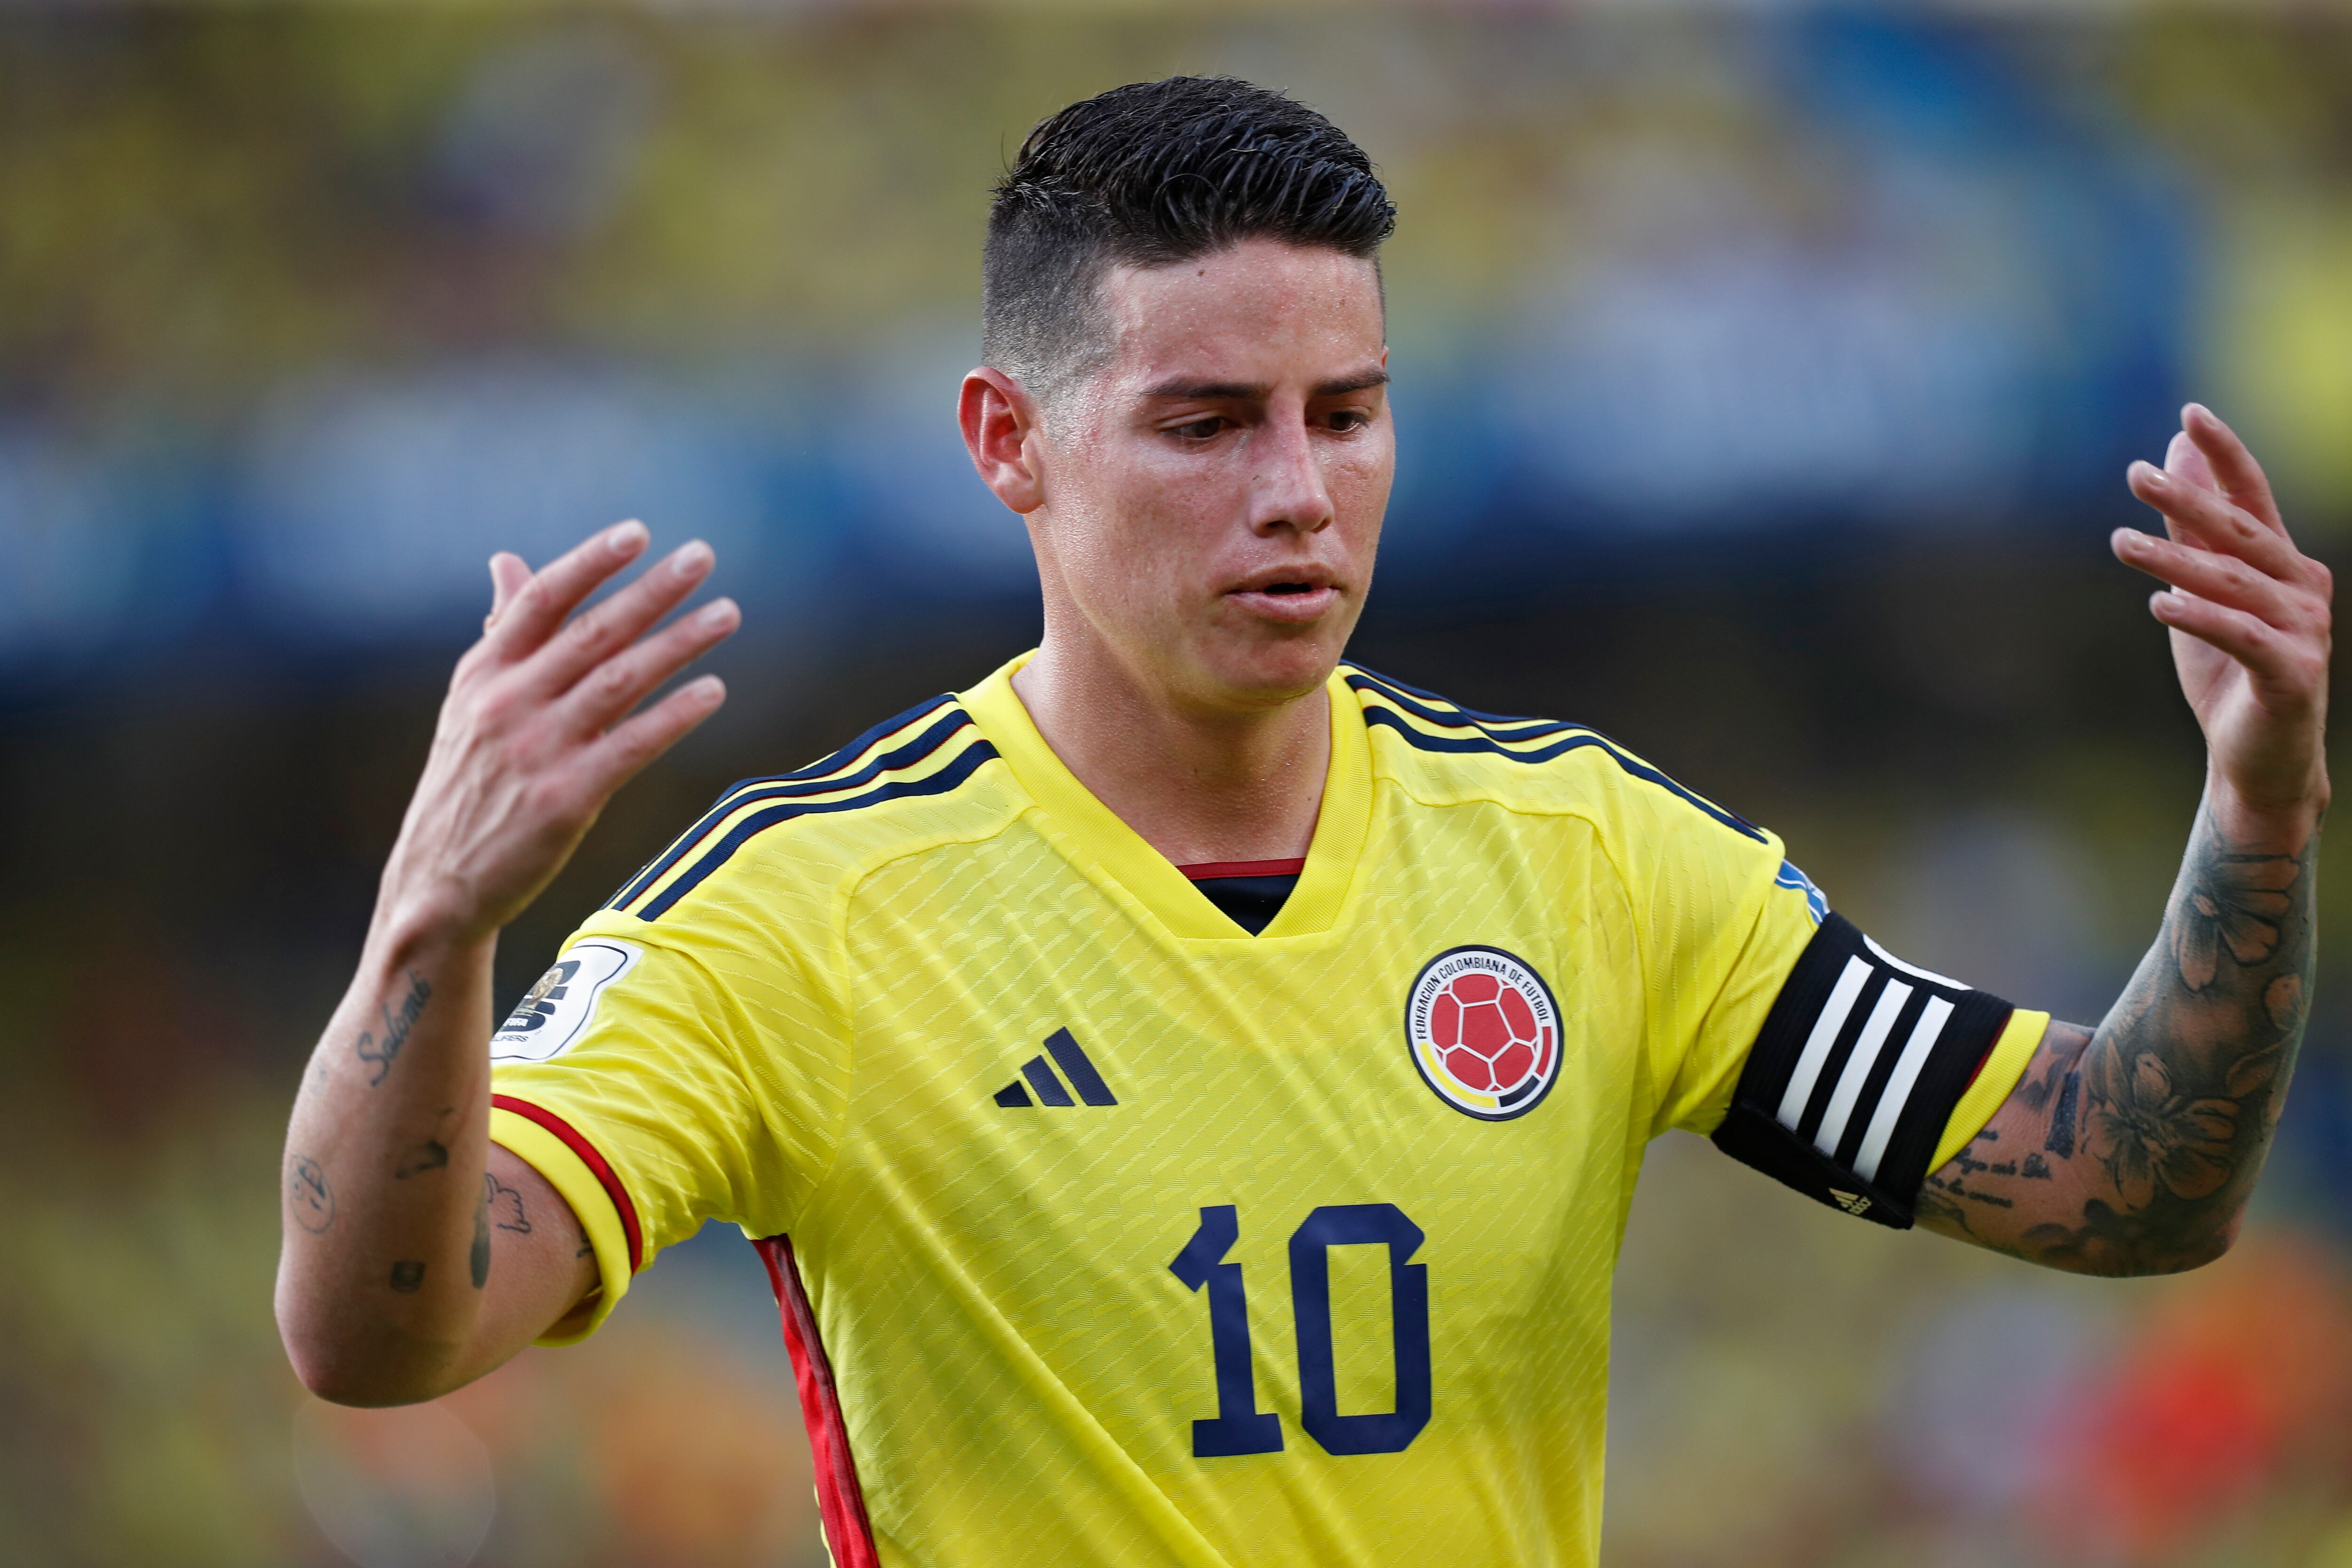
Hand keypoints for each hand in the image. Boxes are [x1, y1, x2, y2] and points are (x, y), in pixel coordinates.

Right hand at [376, 521, 739, 945]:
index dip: (589, 561)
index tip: (637, 532)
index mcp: (484, 673)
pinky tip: (715, 690)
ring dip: (680, 642)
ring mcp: (537, 750)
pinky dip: (675, 715)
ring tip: (728, 613)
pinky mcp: (566, 798)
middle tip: (703, 555)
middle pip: (592, 631)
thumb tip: (506, 561)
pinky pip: (631, 745)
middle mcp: (508, 703)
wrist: (440, 882)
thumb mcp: (469, 702)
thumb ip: (502, 634)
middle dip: (652, 590)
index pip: (541, 600)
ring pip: (620, 680)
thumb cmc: (467, 783)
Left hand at [2114, 404, 2330, 843]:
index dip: (2224, 455)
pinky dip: (2200, 618)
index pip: (2253, 496)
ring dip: (2175, 560)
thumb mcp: (2198, 591)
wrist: (2253, 756)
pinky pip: (2241, 637)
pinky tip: (2159, 604)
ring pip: (2233, 584)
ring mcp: (2304, 630)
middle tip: (2135, 473)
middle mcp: (2301, 587)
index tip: (2190, 415)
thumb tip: (2173, 457)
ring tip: (2120, 543)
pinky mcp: (2292, 673)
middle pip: (2240, 533)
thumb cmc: (2225, 670)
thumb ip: (2189, 530)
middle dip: (2189, 500)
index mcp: (2282, 563)